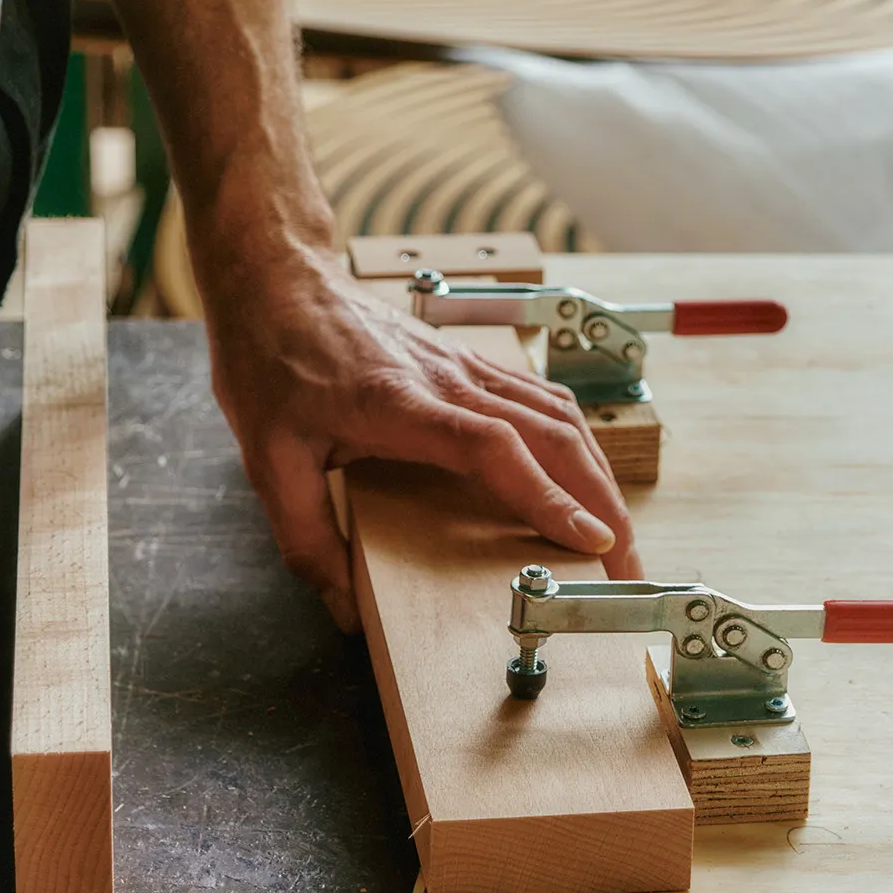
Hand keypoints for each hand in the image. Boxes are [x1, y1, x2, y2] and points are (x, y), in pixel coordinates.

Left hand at [197, 240, 640, 629]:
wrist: (277, 281)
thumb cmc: (269, 362)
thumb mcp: (268, 459)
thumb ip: (306, 540)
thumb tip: (342, 611)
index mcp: (401, 404)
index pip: (496, 449)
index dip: (548, 496)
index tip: (588, 540)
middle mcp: (447, 379)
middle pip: (551, 434)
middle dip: (600, 501)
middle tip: (624, 567)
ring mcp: (464, 365)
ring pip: (558, 414)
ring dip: (598, 473)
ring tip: (618, 532)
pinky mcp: (468, 361)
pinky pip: (541, 398)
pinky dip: (577, 440)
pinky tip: (586, 472)